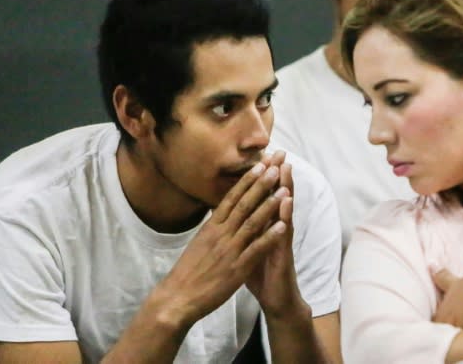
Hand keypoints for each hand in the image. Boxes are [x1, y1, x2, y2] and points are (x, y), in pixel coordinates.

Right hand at [151, 158, 289, 327]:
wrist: (178, 297)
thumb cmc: (188, 271)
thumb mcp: (199, 241)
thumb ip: (213, 226)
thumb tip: (220, 210)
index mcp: (211, 227)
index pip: (231, 198)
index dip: (247, 180)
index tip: (259, 165)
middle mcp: (221, 234)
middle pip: (243, 204)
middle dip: (261, 184)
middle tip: (275, 166)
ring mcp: (229, 250)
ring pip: (252, 223)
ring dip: (269, 206)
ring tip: (284, 190)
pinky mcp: (237, 268)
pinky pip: (256, 249)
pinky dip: (269, 236)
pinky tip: (282, 226)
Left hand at [246, 151, 306, 316]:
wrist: (276, 299)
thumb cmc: (260, 274)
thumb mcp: (246, 249)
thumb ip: (241, 232)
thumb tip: (227, 218)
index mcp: (261, 227)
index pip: (262, 197)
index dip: (261, 178)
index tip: (260, 156)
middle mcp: (273, 229)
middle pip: (276, 196)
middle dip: (277, 175)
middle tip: (279, 153)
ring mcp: (281, 239)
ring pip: (284, 210)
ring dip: (286, 189)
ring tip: (286, 168)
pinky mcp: (284, 252)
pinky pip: (284, 232)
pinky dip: (285, 216)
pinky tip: (287, 202)